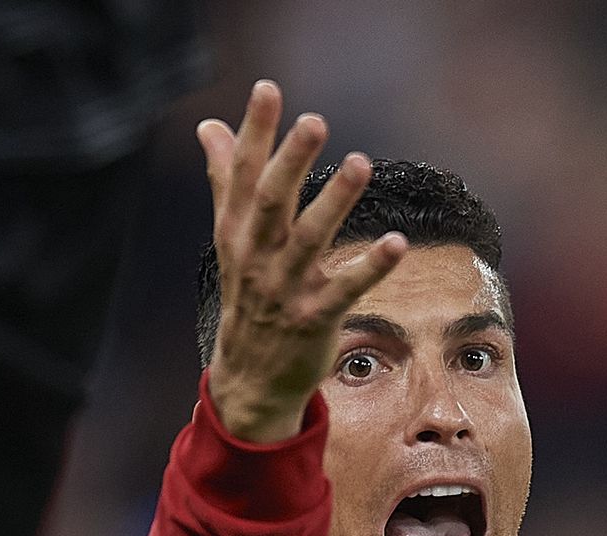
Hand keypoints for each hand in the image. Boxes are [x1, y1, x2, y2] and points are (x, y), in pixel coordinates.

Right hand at [197, 82, 406, 444]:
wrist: (250, 376)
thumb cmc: (247, 294)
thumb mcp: (231, 238)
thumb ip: (226, 179)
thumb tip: (209, 126)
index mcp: (237, 231)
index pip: (243, 173)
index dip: (256, 131)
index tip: (268, 88)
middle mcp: (257, 256)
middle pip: (272, 201)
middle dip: (291, 159)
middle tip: (315, 121)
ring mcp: (285, 289)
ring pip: (309, 239)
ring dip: (335, 201)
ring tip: (362, 163)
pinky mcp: (315, 318)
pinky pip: (346, 288)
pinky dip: (371, 266)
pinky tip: (398, 242)